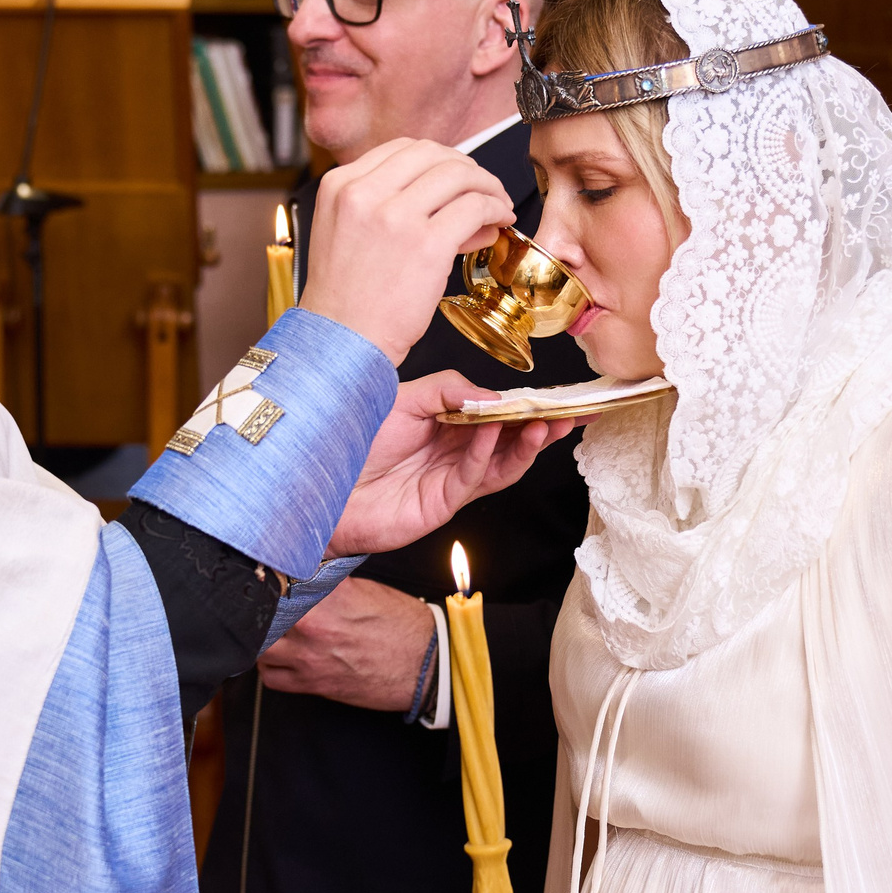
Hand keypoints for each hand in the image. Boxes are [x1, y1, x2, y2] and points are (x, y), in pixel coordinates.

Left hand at [258, 577, 434, 709]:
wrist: (423, 665)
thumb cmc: (402, 626)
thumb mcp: (365, 589)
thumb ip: (328, 583)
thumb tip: (304, 575)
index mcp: (326, 597)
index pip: (280, 581)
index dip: (273, 580)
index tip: (272, 577)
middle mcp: (312, 627)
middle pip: (262, 614)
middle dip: (264, 610)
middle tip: (270, 606)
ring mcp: (308, 658)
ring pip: (260, 647)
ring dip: (265, 638)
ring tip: (276, 632)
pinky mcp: (312, 684)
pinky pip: (271, 678)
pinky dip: (272, 668)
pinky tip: (283, 658)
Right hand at [299, 138, 516, 365]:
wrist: (341, 343)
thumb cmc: (347, 301)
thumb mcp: (351, 236)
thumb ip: (394, 210)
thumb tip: (454, 201)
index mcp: (340, 185)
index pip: (401, 149)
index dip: (438, 159)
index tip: (455, 176)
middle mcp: (364, 192)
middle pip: (432, 153)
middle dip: (466, 167)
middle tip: (483, 188)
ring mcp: (395, 216)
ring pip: (458, 174)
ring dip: (487, 185)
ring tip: (498, 205)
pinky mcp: (426, 243)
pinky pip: (474, 207)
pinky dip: (495, 208)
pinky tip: (499, 222)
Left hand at [328, 373, 584, 557]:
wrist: (319, 484)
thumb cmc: (353, 442)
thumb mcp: (402, 399)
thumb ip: (446, 389)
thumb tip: (491, 393)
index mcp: (452, 424)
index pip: (501, 413)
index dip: (530, 404)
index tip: (558, 394)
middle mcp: (458, 453)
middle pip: (512, 440)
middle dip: (544, 426)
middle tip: (572, 412)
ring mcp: (453, 480)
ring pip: (503, 463)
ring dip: (527, 444)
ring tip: (544, 423)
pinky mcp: (442, 503)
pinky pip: (472, 476)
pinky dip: (485, 453)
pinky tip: (492, 432)